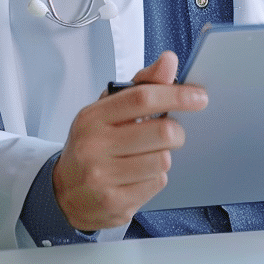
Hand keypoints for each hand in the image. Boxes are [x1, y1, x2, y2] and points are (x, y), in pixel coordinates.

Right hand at [53, 51, 206, 230]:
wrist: (64, 191)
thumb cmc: (93, 144)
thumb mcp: (108, 111)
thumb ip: (142, 85)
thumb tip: (169, 60)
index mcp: (93, 117)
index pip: (143, 98)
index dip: (177, 95)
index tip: (199, 97)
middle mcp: (94, 146)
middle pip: (162, 132)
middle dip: (177, 132)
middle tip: (172, 133)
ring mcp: (102, 177)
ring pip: (163, 160)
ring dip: (164, 157)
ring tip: (147, 156)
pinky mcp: (114, 202)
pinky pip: (157, 184)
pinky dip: (156, 178)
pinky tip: (138, 176)